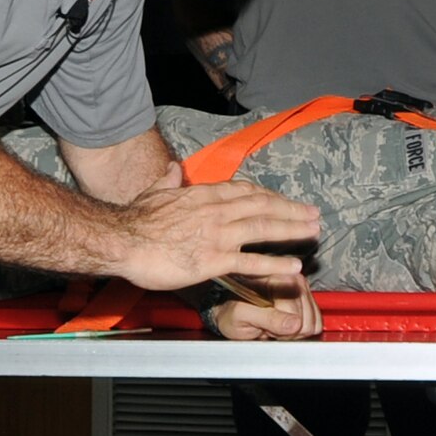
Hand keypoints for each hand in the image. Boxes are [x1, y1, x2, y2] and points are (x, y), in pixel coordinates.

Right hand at [113, 164, 319, 289]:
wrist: (122, 240)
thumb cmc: (134, 220)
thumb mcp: (154, 192)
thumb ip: (168, 180)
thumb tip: (173, 168)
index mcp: (204, 194)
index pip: (246, 191)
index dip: (270, 197)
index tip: (285, 201)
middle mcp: (217, 211)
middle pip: (263, 206)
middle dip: (291, 210)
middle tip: (314, 214)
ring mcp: (217, 235)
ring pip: (263, 229)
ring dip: (292, 229)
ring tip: (313, 232)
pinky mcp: (213, 260)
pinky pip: (251, 262)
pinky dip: (275, 264)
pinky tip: (294, 267)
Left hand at [211, 272, 322, 341]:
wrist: (230, 310)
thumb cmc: (232, 312)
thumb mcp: (241, 316)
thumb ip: (267, 319)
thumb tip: (294, 324)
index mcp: (273, 277)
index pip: (294, 310)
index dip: (282, 326)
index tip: (267, 328)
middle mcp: (290, 278)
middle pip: (306, 317)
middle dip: (289, 329)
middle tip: (269, 327)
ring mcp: (301, 287)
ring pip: (313, 321)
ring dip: (295, 329)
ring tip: (275, 325)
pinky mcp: (307, 298)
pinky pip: (316, 322)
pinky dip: (302, 329)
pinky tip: (285, 324)